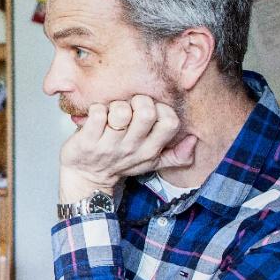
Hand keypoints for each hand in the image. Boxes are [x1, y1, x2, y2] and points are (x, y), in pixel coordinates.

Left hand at [58, 95, 196, 201]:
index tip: (148, 110)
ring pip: (121, 112)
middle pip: (147, 113)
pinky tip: (96, 115)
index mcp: (149, 150)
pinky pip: (97, 113)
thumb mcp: (149, 163)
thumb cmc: (118, 163)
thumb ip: (175, 155)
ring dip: (116, 105)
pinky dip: (97, 108)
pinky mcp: (87, 141)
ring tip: (111, 112)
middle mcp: (131, 148)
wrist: (86, 178)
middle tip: (130, 106)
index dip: (161, 109)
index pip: (170, 123)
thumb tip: (193, 141)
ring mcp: (108, 145)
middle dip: (139, 101)